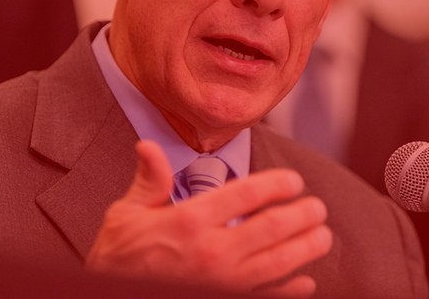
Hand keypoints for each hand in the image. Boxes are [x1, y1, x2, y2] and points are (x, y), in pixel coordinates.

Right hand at [86, 141, 330, 296]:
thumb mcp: (126, 214)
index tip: (294, 181)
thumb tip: (149, 145)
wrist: (105, 295)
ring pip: (278, 263)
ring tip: (323, 236)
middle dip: (302, 215)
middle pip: (272, 228)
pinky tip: (306, 283)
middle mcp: (210, 251)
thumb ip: (149, 180)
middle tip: (318, 208)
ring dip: (306, 249)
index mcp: (190, 221)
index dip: (278, 184)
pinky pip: (264, 298)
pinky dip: (289, 292)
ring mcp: (220, 283)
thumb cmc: (117, 257)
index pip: (246, 194)